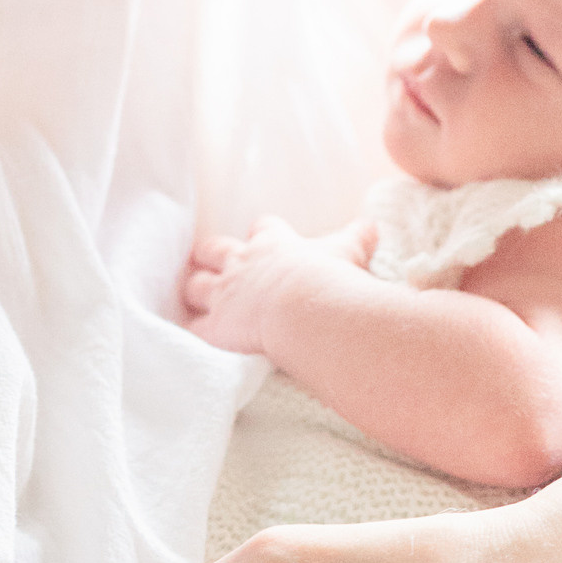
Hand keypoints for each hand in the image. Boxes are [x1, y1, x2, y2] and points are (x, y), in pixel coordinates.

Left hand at [182, 215, 374, 356]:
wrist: (307, 309)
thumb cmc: (330, 278)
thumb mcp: (349, 251)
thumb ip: (358, 237)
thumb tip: (372, 225)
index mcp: (275, 244)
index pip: (263, 229)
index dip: (262, 233)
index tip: (263, 236)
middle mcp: (243, 263)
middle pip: (215, 250)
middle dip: (211, 254)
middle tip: (209, 258)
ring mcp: (225, 294)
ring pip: (196, 285)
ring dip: (195, 289)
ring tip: (193, 293)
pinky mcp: (215, 327)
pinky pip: (194, 328)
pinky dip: (191, 331)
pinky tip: (189, 336)